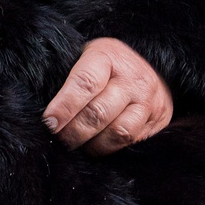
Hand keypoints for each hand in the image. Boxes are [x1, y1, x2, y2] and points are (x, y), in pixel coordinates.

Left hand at [44, 37, 172, 153]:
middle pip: (98, 113)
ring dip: (91, 145)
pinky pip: (131, 141)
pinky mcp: (158, 119)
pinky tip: (96, 146)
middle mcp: (132, 78)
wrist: (150, 65)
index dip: (64, 106)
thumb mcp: (86, 58)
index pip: (85, 83)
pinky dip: (109, 148)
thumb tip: (46, 113)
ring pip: (117, 132)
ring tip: (77, 146)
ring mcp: (148, 100)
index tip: (48, 123)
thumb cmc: (106, 65)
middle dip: (72, 132)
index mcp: (107, 56)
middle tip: (57, 140)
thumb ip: (68, 78)